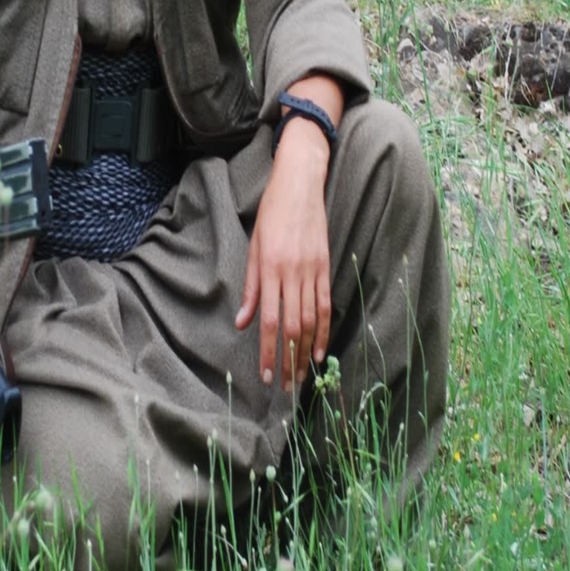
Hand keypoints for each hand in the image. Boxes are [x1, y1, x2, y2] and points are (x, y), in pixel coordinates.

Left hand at [235, 118, 330, 390]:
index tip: (268, 376)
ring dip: (306, 351)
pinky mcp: (326, 266)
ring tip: (302, 376)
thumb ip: (251, 288)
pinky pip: (327, 304)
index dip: (270, 352)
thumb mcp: (253, 246)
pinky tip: (320, 350)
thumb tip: (242, 322)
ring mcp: (312, 270)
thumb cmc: (271, 213)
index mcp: (270, 268)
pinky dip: (325, 330)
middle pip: (293, 327)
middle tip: (286, 387)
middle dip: (289, 360)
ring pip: (312, 320)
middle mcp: (292, 273)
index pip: (271, 321)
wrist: (300, 183)